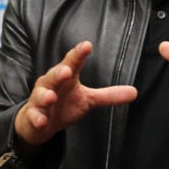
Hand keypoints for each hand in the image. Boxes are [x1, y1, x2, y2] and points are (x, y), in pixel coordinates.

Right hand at [14, 41, 137, 145]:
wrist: (39, 123)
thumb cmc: (64, 104)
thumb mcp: (89, 99)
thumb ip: (109, 95)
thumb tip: (134, 92)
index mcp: (66, 77)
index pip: (73, 62)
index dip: (79, 54)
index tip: (87, 45)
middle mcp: (51, 85)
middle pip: (54, 75)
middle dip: (59, 72)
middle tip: (67, 71)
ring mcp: (40, 100)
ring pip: (41, 95)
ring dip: (45, 96)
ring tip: (51, 97)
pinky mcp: (34, 116)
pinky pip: (34, 116)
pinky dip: (37, 117)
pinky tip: (42, 120)